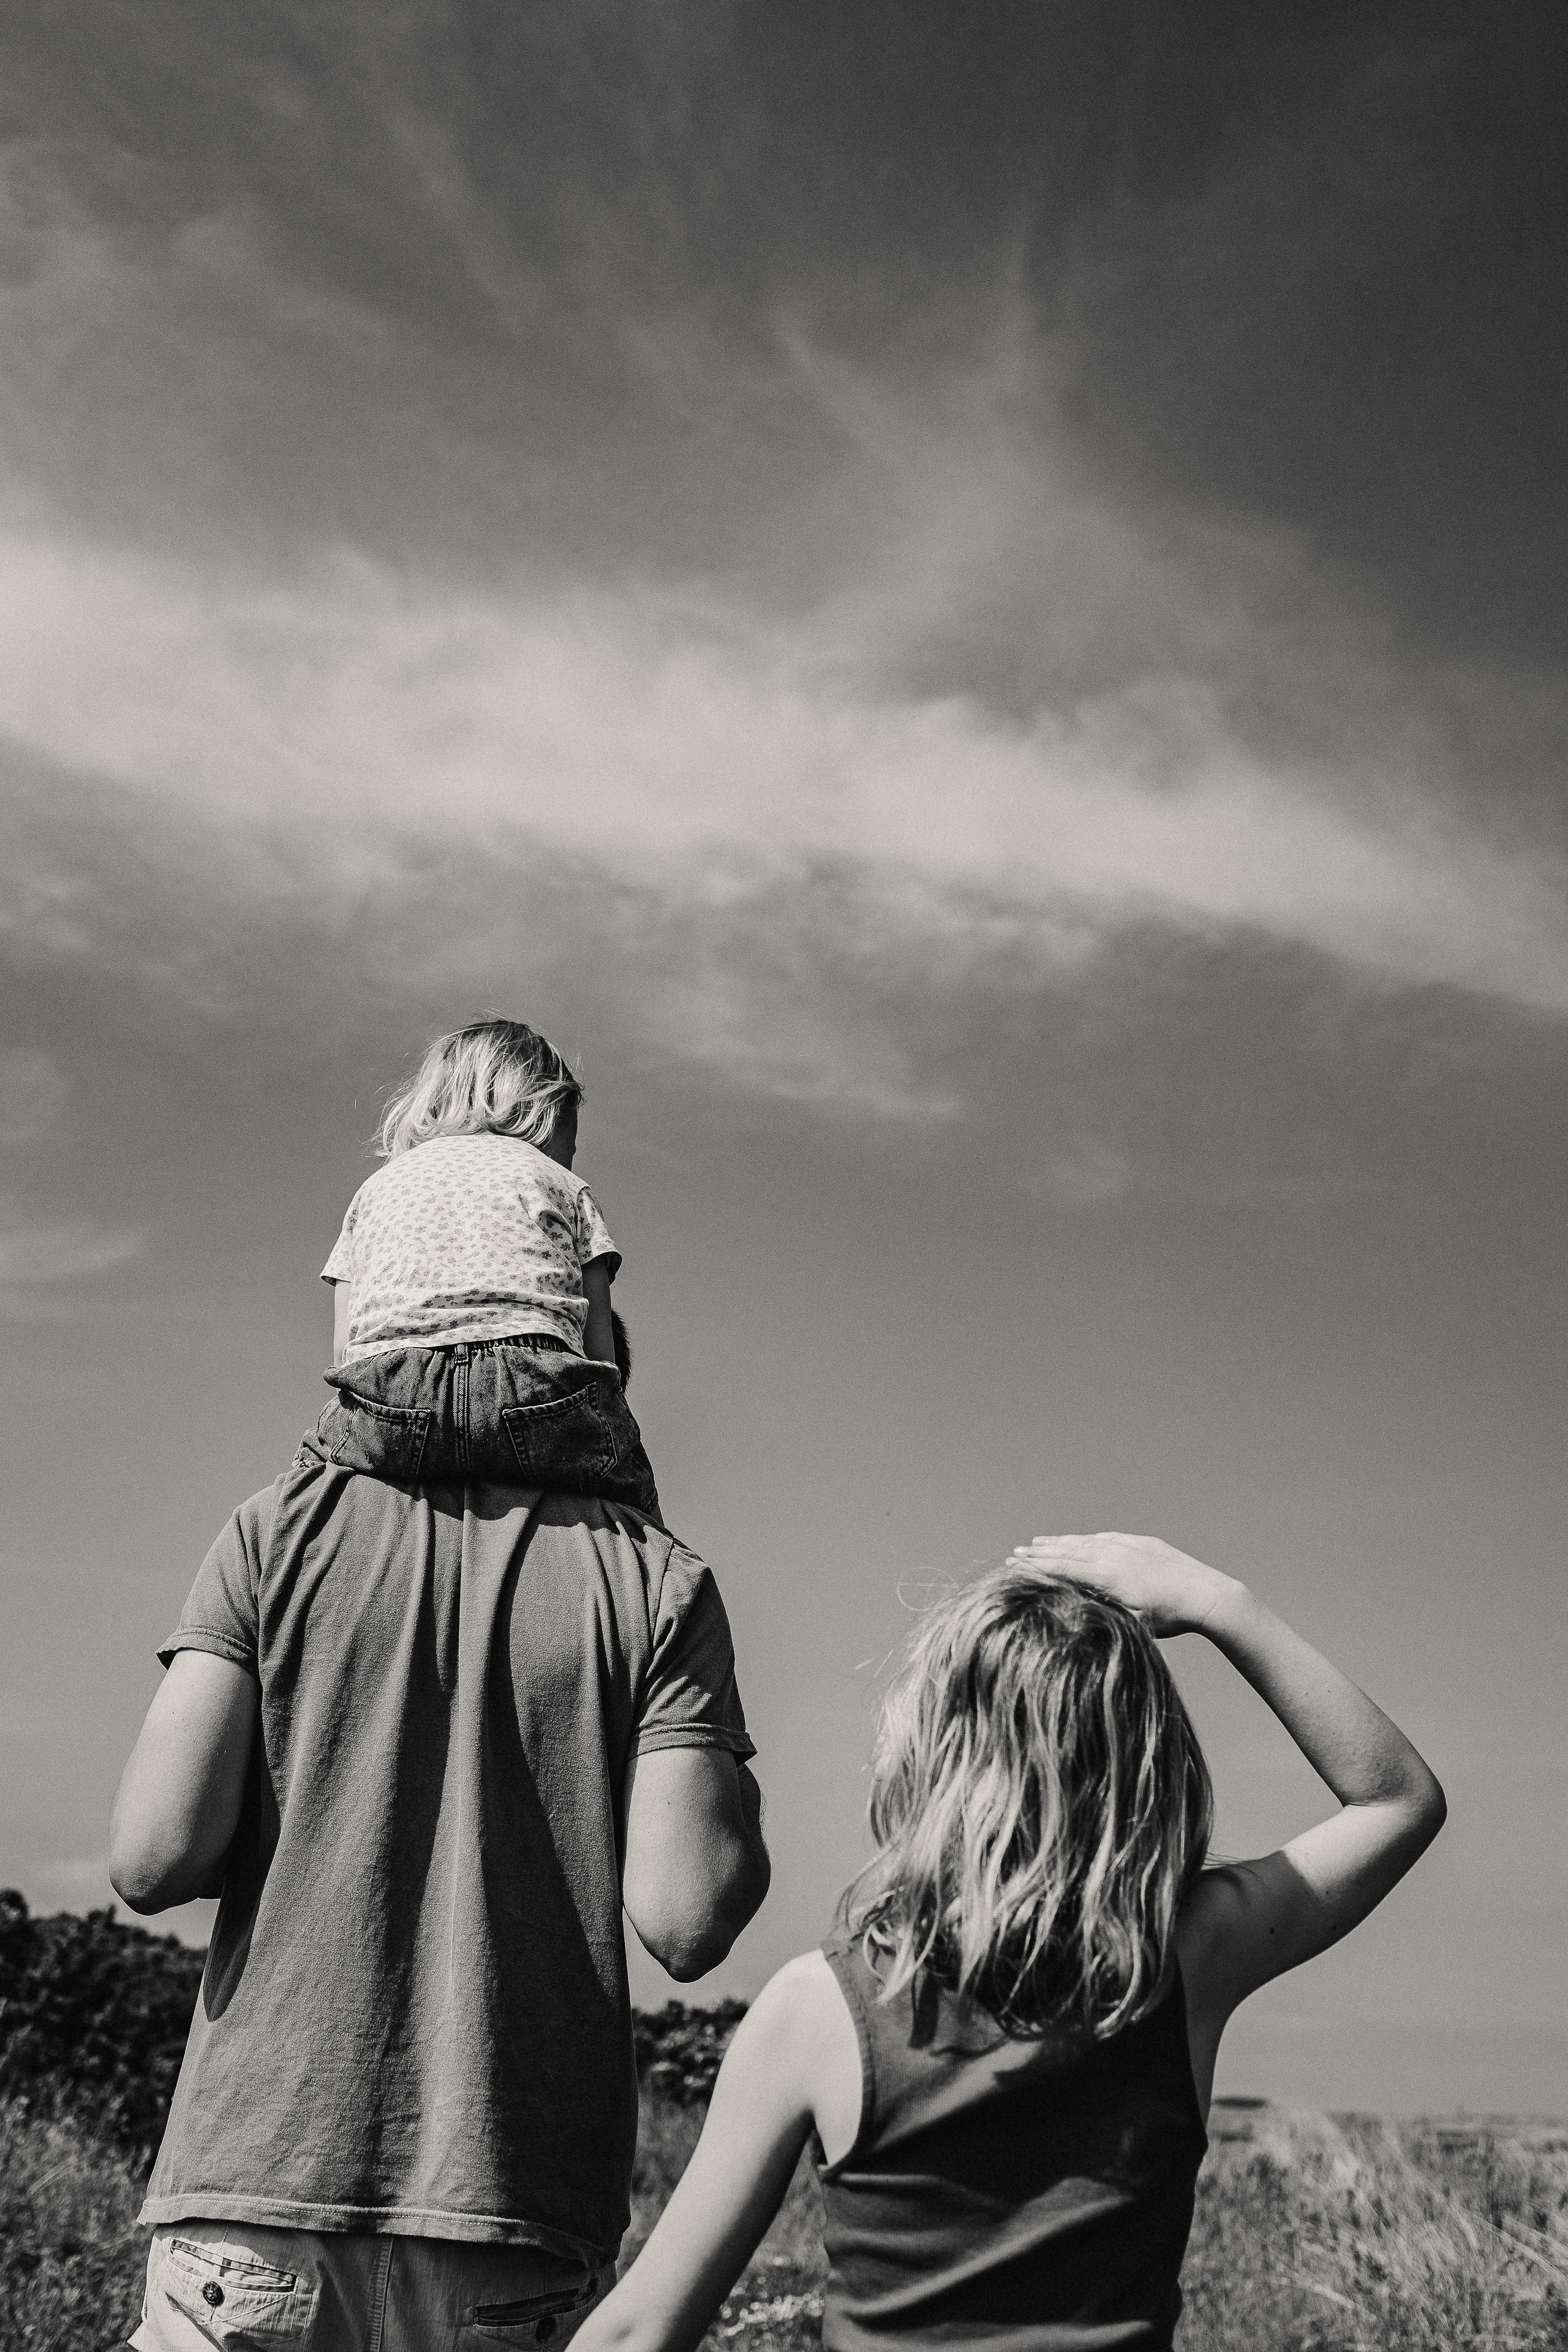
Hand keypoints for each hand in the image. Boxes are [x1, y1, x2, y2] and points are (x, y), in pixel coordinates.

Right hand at [1004, 1532, 1240, 1636]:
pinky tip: (1080, 1540)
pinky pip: (1106, 1538)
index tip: (1015, 1564)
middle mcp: (1114, 1555)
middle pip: (1069, 1551)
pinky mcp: (1143, 1543)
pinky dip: (1087, 1539)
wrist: (1206, 1595)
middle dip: (1041, 1552)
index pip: (1064, 1568)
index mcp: (1108, 1576)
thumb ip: (1102, 1613)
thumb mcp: (1132, 1622)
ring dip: (1060, 1542)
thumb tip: (1074, 1613)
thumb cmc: (1170, 1617)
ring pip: (1086, 1542)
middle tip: (1017, 1552)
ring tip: (1039, 1541)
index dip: (1037, 1567)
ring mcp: (1128, 1546)